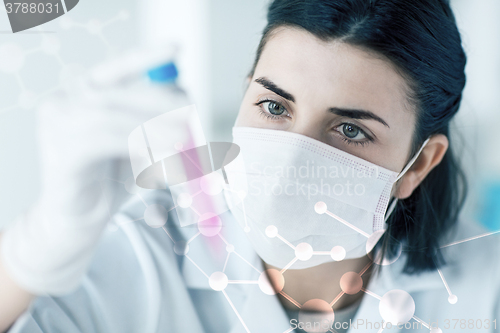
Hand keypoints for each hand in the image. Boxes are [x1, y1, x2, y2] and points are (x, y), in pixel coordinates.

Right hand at [1, 47, 188, 294]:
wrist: (80, 219)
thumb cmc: (110, 177)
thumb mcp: (137, 141)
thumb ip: (153, 118)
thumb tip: (185, 93)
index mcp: (84, 94)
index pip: (117, 68)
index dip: (147, 57)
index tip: (177, 48)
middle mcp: (65, 103)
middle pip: (117, 91)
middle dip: (159, 100)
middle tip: (191, 111)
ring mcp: (57, 126)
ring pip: (112, 115)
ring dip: (153, 125)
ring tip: (182, 137)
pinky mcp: (62, 153)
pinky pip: (104, 140)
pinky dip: (137, 143)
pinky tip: (162, 151)